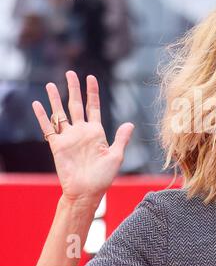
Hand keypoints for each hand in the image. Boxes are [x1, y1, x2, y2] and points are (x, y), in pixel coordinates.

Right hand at [32, 71, 134, 204]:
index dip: (92, 92)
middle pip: (76, 105)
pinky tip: (37, 104)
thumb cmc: (103, 177)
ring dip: (55, 99)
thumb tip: (130, 123)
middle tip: (70, 73)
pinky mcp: (57, 146)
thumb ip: (121, 139)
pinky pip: (48, 128)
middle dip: (74, 89)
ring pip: (60, 113)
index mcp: (97, 132)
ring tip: (50, 85)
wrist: (86, 192)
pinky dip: (42, 116)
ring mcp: (69, 137)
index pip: (94, 106)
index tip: (90, 77)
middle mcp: (82, 132)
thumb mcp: (116, 156)